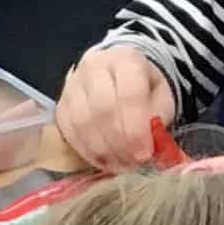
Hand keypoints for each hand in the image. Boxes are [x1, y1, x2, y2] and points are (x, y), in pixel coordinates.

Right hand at [57, 45, 176, 170]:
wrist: (118, 76)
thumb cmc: (144, 89)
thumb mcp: (162, 98)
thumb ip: (158, 119)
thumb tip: (149, 145)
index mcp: (125, 59)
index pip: (129, 94)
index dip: (136, 129)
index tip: (145, 153)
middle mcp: (94, 66)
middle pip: (102, 109)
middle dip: (119, 143)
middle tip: (132, 162)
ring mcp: (73, 85)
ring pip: (83, 122)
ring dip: (103, 150)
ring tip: (120, 164)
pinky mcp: (62, 104)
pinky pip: (70, 132)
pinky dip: (87, 152)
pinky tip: (104, 161)